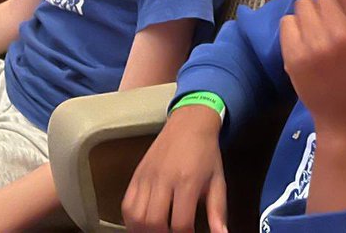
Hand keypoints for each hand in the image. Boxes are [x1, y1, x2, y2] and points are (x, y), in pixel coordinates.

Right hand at [122, 104, 226, 232]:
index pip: (180, 222)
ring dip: (144, 230)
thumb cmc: (206, 153)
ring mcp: (147, 176)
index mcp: (187, 181)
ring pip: (136, 215)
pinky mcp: (137, 174)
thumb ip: (218, 212)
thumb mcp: (218, 181)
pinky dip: (131, 220)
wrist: (190, 123)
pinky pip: (126, 204)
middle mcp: (163, 178)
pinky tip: (142, 224)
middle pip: (153, 221)